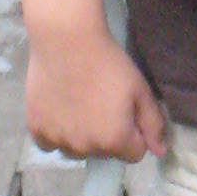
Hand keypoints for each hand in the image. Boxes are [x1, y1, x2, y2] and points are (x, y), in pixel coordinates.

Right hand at [26, 23, 169, 161]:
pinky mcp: (36, 129)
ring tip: (78, 105)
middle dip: (107, 135)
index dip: (134, 132)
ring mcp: (58, 140)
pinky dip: (55, 132)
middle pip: (104, 153)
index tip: (125, 110)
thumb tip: (159, 152)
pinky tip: (59, 109)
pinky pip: (49, 143)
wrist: (66, 41)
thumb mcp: (140, 90)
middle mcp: (85, 148)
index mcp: (114, 141)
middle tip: (100, 102)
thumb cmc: (108, 63)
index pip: (134, 154)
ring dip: (80, 137)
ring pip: (76, 151)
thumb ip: (153, 124)